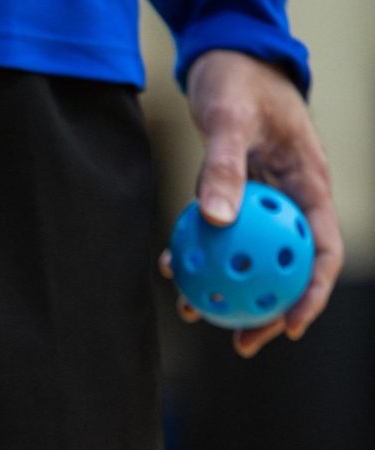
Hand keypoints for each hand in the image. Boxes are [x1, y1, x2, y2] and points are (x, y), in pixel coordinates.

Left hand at [159, 50, 342, 357]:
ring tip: (197, 318)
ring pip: (251, 259)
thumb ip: (224, 168)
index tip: (290, 326)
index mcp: (309, 184)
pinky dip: (198, 256)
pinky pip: (219, 236)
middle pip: (287, 267)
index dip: (311, 293)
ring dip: (228, 292)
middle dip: (269, 310)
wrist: (226, 61)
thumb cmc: (238, 85)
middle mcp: (289, 199)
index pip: (322, 249)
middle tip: (243, 344)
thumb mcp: (231, 121)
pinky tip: (171, 273)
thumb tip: (215, 221)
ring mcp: (262, 202)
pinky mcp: (233, 197)